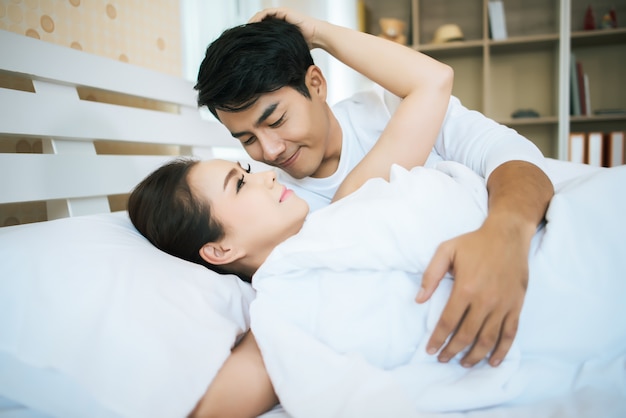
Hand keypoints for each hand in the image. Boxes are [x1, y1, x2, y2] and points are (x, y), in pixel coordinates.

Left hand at [248, 7, 318, 48]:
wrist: (317, 37)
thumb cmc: (307, 45)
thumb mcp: (289, 49)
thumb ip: (280, 52)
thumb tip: (270, 68)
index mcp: (279, 28)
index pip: (263, 29)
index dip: (254, 34)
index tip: (246, 42)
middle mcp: (279, 19)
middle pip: (260, 22)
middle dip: (251, 29)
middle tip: (242, 37)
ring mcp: (280, 14)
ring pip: (261, 16)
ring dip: (252, 23)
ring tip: (245, 31)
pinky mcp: (282, 11)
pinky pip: (266, 13)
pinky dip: (258, 18)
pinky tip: (253, 26)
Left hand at [416, 219, 528, 366]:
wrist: (507, 235)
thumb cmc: (474, 243)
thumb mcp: (446, 250)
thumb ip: (430, 275)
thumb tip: (419, 299)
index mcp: (466, 288)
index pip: (448, 322)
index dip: (438, 339)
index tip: (431, 350)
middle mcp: (485, 300)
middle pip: (467, 335)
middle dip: (452, 351)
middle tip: (443, 359)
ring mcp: (503, 305)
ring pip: (488, 339)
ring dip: (475, 355)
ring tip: (464, 364)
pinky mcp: (516, 305)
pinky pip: (510, 334)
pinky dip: (502, 350)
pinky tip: (492, 361)